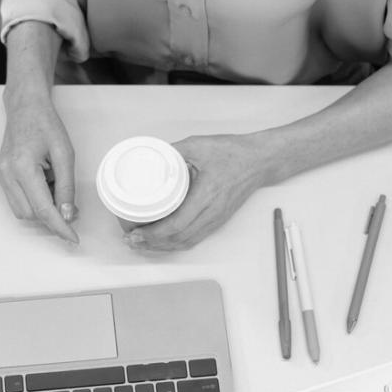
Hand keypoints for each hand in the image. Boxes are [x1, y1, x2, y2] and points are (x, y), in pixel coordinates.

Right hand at [0, 86, 77, 242]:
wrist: (25, 107)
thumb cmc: (46, 125)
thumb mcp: (65, 154)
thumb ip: (66, 187)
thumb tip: (67, 214)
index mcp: (23, 167)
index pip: (43, 210)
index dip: (60, 227)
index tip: (73, 238)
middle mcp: (7, 175)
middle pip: (31, 215)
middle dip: (53, 216)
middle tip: (71, 204)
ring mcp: (1, 176)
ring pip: (23, 212)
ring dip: (43, 209)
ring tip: (55, 186)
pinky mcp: (1, 177)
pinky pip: (18, 201)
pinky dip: (34, 201)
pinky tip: (44, 184)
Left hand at [125, 134, 268, 251]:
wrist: (260, 161)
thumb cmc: (233, 152)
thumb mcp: (198, 144)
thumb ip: (172, 150)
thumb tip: (149, 155)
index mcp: (207, 195)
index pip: (177, 225)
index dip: (154, 234)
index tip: (136, 232)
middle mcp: (212, 212)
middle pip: (179, 239)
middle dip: (152, 244)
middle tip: (131, 240)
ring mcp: (216, 219)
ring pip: (187, 242)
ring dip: (163, 247)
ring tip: (141, 243)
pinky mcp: (218, 220)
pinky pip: (195, 238)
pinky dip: (176, 244)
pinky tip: (163, 241)